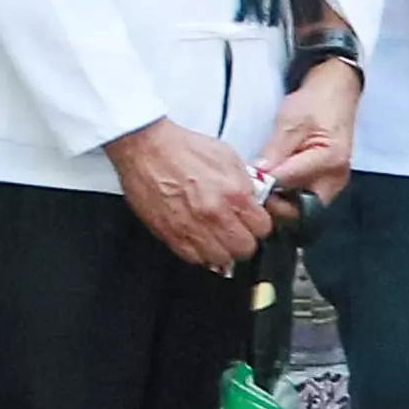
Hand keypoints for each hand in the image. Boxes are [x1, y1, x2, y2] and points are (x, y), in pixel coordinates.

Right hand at [104, 114, 274, 272]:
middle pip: (244, 249)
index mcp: (234, 194)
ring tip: (215, 236)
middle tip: (235, 230)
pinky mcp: (170, 234)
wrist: (145, 148)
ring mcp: (191, 228)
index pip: (263, 229)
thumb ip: (245, 184)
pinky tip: (197, 237)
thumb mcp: (227, 157)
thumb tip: (254, 200)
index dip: (258, 223)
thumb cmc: (181, 149)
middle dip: (242, 239)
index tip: (251, 220)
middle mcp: (214, 215)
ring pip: (221, 260)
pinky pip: (194, 258)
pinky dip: (198, 252)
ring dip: (221, 249)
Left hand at [249, 59, 361, 214]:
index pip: (290, 183)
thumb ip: (275, 149)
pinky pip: (305, 198)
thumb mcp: (290, 120)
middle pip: (302, 207)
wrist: (335, 96)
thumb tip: (258, 173)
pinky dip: (287, 195)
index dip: (265, 186)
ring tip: (259, 186)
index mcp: (329, 160)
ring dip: (280, 200)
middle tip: (251, 189)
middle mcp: (335, 178)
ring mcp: (333, 184)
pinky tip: (272, 183)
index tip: (245, 182)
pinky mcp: (326, 184)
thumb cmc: (315, 104)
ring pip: (302, 207)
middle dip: (274, 202)